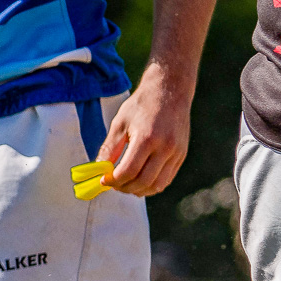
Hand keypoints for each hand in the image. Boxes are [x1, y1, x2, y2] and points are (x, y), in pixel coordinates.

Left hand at [97, 63, 191, 196]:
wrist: (170, 90)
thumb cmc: (141, 105)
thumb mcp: (120, 123)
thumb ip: (109, 149)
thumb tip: (98, 170)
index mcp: (147, 138)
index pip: (129, 171)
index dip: (114, 180)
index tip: (104, 180)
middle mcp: (166, 147)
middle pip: (143, 181)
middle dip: (124, 187)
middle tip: (113, 184)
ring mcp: (176, 152)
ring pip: (157, 185)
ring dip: (138, 190)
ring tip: (125, 184)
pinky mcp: (182, 155)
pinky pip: (167, 179)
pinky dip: (151, 185)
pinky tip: (139, 180)